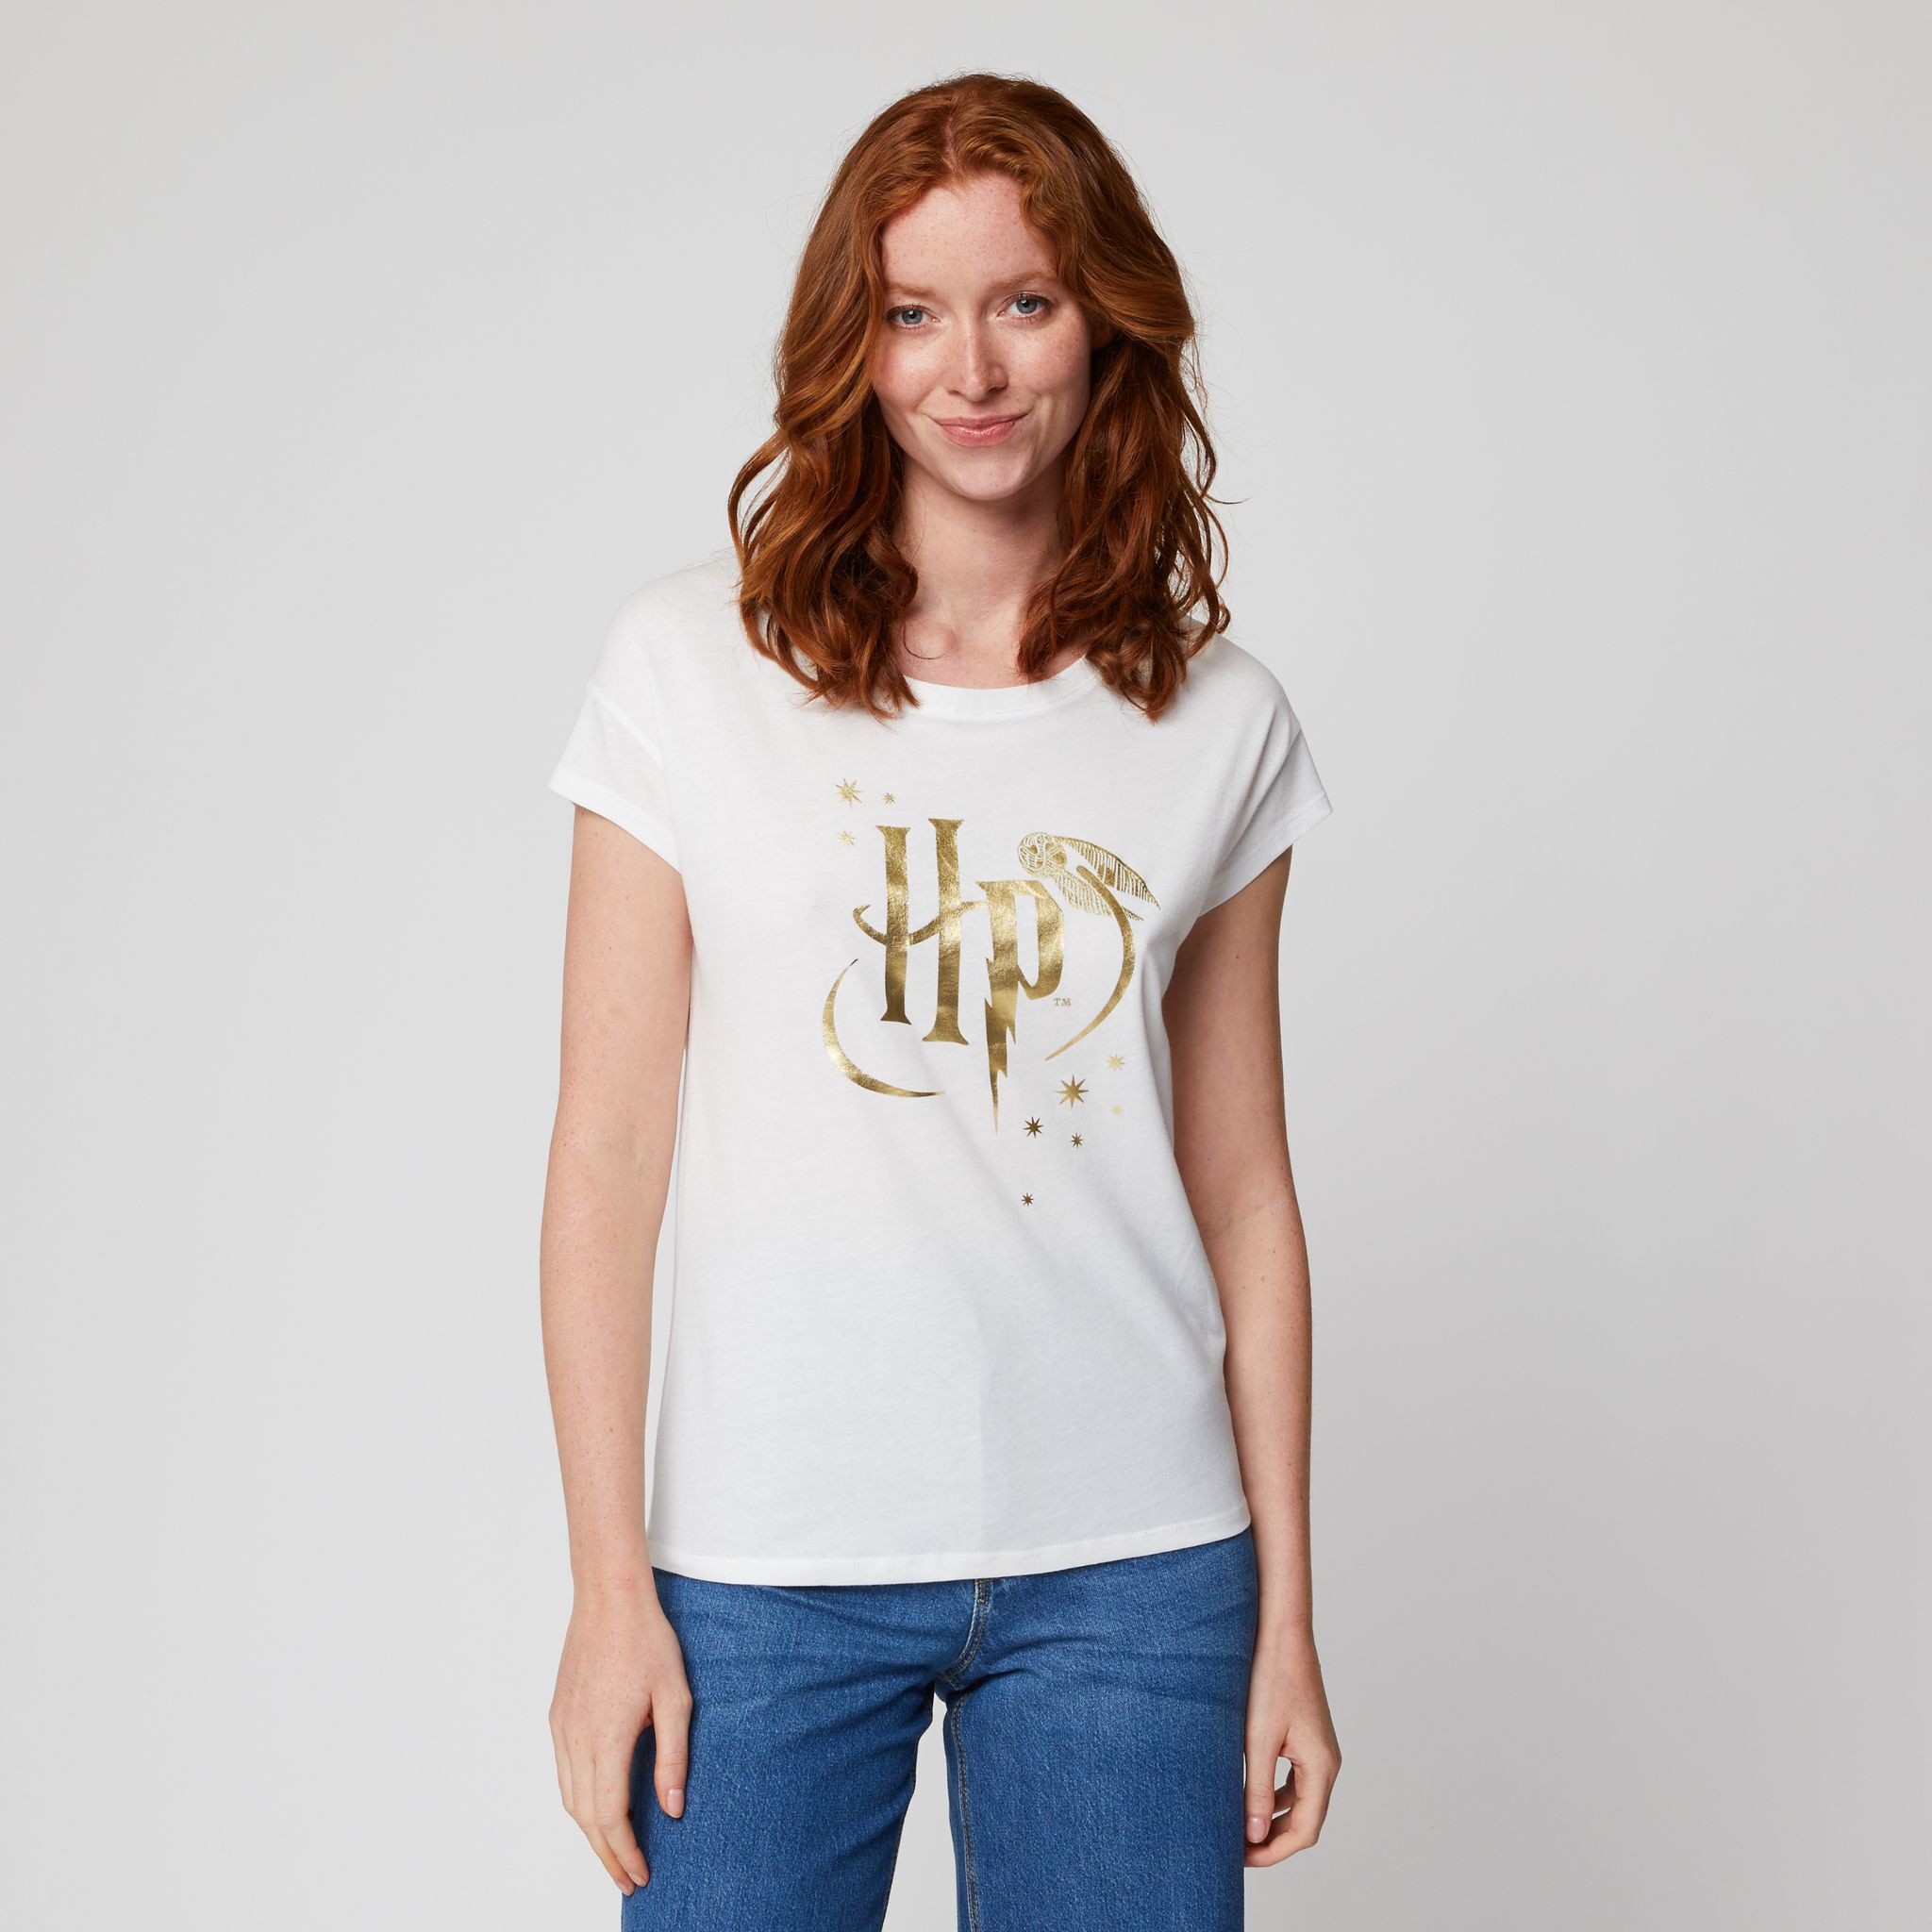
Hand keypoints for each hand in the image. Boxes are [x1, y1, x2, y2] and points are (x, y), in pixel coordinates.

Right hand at [548, 1579, 692, 1894]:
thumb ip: (673, 1758)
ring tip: (617, 1852)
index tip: (640, 1874)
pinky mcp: (557, 1716)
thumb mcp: (676, 1697)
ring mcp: (562, 1728)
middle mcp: (576, 1738)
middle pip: (585, 1817)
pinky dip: (580, 1801)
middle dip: (606, 1853)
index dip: (624, 1851)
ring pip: (570, 1798)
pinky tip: (601, 1805)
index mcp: (607, 1737)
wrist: (609, 1597)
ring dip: (591, 1831)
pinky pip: (564, 1773)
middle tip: (630, 1879)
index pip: (609, 1815)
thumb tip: (673, 1809)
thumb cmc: (647, 1640)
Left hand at [1242, 1627, 1340, 1865]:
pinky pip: (1295, 1780)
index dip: (1275, 1852)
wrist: (1281, 1632)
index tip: (1242, 1858)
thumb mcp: (1258, 1738)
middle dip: (1273, 1840)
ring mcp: (1319, 1749)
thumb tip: (1252, 1833)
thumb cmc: (1270, 1678)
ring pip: (1301, 1802)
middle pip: (1306, 1821)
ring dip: (1274, 1819)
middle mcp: (1326, 1762)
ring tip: (1240, 1827)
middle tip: (1236, 1849)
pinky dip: (1275, 1796)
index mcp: (1321, 1766)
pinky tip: (1249, 1796)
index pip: (1305, 1831)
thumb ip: (1256, 1788)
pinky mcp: (1306, 1737)